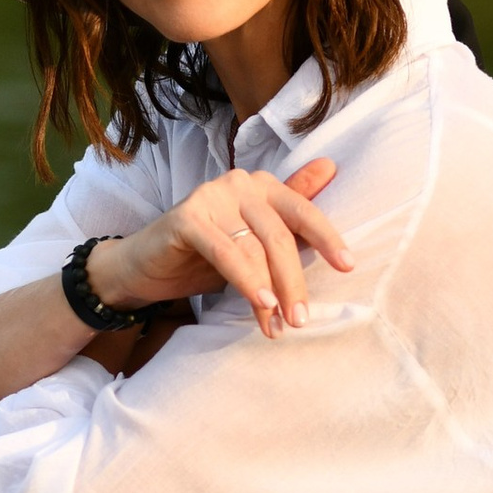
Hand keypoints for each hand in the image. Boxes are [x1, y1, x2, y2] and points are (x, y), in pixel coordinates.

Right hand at [90, 158, 348, 338]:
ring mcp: (211, 196)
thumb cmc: (206, 253)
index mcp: (262, 185)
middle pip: (280, 235)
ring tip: (276, 325)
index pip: (302, 211)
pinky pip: (226, 252)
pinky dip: (246, 280)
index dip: (327, 238)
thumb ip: (289, 213)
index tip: (348, 267)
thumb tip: (332, 168)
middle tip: (300, 319)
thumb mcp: (254, 240)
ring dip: (270, 292)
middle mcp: (239, 183)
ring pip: (255, 248)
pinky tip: (261, 303)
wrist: (144, 266)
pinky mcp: (186, 217)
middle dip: (295, 281)